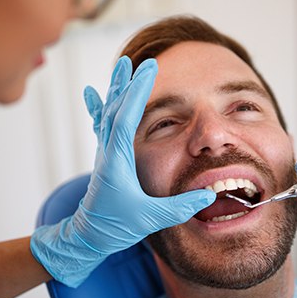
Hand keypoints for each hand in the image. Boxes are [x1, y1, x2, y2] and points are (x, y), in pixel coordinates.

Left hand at [31, 57, 214, 286]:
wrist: (87, 236)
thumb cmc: (115, 227)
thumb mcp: (150, 219)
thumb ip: (180, 207)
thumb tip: (209, 195)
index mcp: (116, 161)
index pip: (126, 118)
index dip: (137, 92)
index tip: (148, 69)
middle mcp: (107, 152)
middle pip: (115, 109)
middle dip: (128, 83)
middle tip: (139, 61)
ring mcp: (105, 154)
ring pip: (108, 113)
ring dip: (118, 89)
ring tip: (122, 67)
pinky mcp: (105, 158)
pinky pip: (102, 125)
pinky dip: (100, 106)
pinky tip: (92, 94)